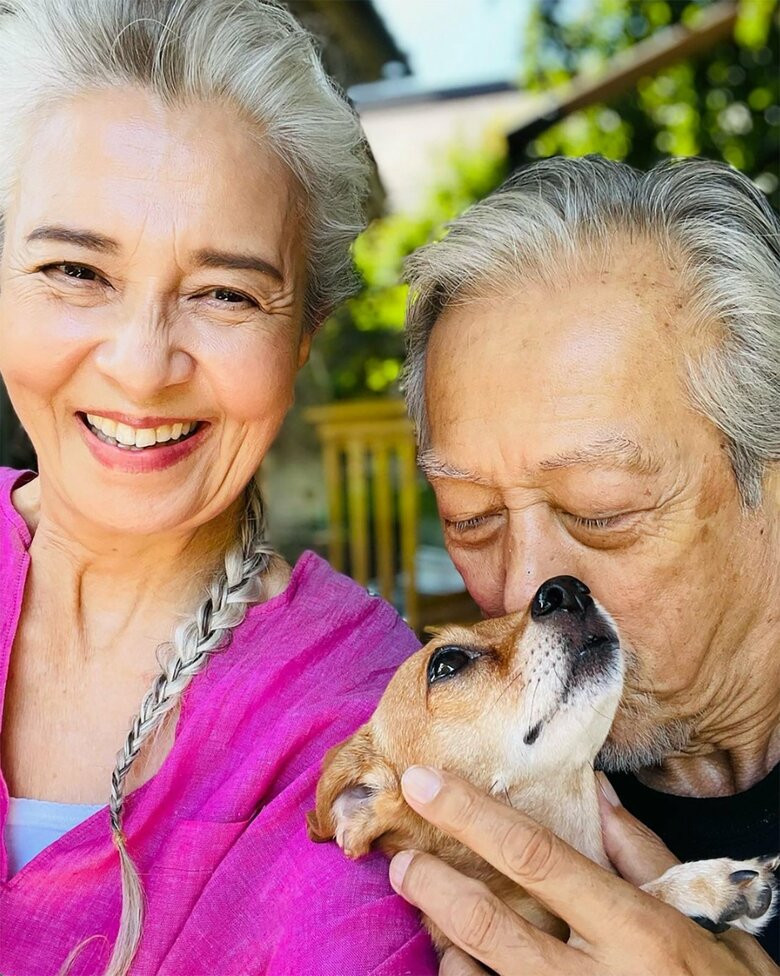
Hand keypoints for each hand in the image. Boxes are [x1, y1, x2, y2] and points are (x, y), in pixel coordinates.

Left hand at [387, 766, 778, 975]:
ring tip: (434, 915)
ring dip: (445, 942)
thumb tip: (593, 790)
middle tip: (403, 860)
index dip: (472, 815)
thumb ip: (639, 854)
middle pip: (491, 923)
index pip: (537, 855)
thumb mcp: (694, 914)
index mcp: (635, 928)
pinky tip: (465, 963)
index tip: (424, 783)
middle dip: (434, 884)